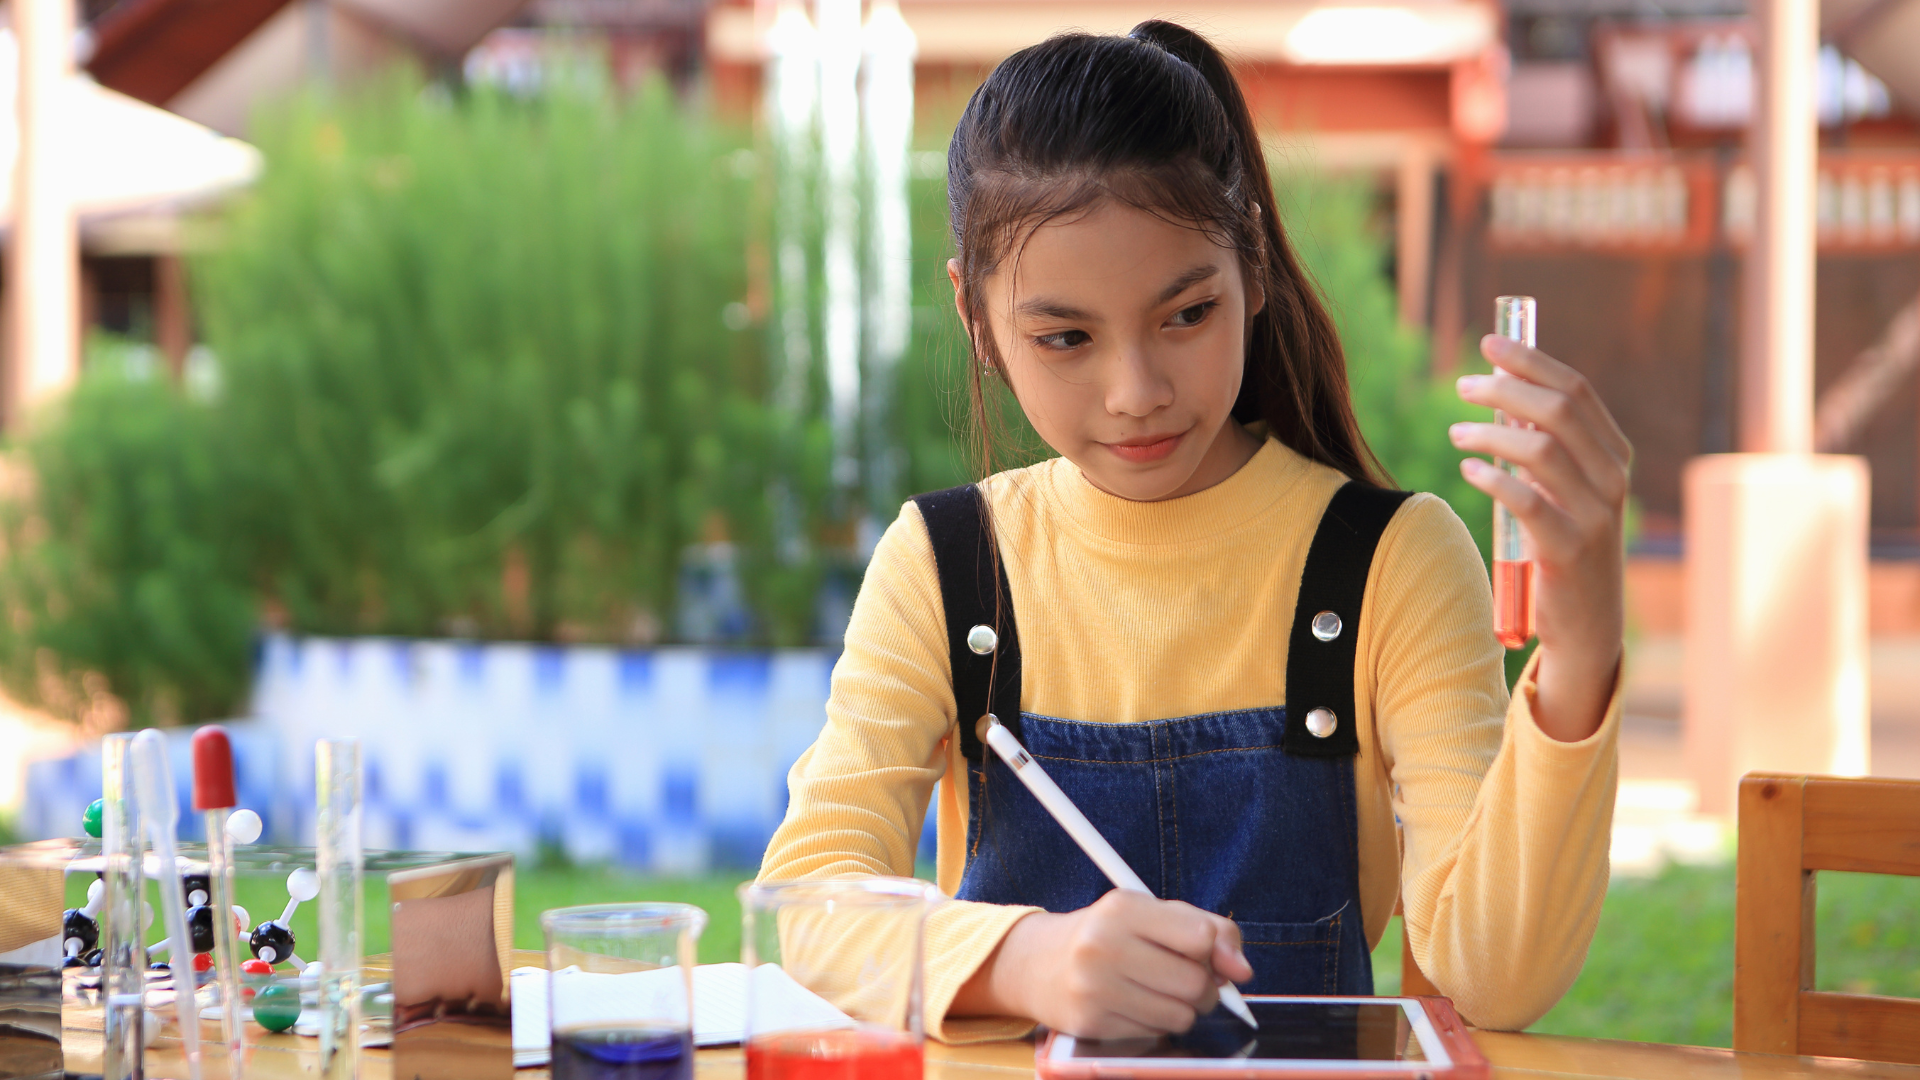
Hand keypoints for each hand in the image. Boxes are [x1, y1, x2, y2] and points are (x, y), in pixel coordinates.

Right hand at [952, 889, 1251, 1037]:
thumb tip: (1242, 971)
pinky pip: (1154, 1035)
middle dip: (1203, 988)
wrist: (1038, 963)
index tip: (1210, 957)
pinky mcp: (1090, 1024)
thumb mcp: (1152, 914)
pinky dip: (1155, 1025)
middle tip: (1186, 980)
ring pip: (1180, 1016)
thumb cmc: (1109, 935)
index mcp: (1122, 908)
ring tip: (1158, 992)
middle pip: (1195, 983)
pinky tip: (1133, 1006)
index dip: (1217, 952)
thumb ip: (1208, 929)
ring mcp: (1093, 988)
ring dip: (1181, 1010)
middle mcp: (1103, 946)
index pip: (1201, 936)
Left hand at [1451, 335, 1630, 741]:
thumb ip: (1545, 447)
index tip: (1489, 344)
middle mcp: (1613, 478)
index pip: (1576, 390)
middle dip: (1505, 387)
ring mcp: (1596, 514)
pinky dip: (1493, 478)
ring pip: (1542, 449)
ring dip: (1490, 432)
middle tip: (1462, 385)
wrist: (1585, 626)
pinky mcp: (1570, 549)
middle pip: (1558, 409)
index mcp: (1614, 455)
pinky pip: (1528, 501)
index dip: (1531, 361)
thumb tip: (1502, 396)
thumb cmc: (1563, 548)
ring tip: (1456, 433)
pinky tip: (1467, 471)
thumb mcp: (1564, 491)